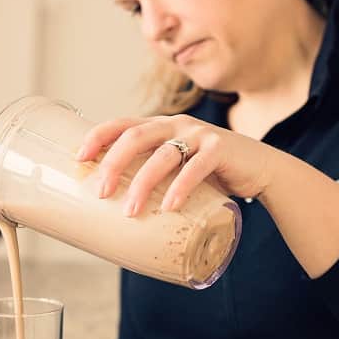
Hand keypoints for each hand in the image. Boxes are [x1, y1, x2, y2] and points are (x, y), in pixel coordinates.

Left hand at [75, 114, 275, 216]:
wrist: (259, 169)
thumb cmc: (210, 174)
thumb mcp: (177, 169)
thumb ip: (153, 178)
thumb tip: (113, 215)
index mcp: (160, 126)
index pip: (122, 123)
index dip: (98, 136)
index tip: (79, 158)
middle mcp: (176, 124)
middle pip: (137, 136)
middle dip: (114, 162)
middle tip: (101, 191)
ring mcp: (199, 134)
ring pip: (163, 154)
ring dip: (143, 183)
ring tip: (130, 210)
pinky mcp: (220, 149)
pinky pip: (197, 167)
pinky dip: (181, 187)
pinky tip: (170, 206)